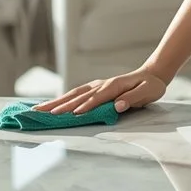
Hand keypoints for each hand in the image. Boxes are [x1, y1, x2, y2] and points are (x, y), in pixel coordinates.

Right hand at [32, 67, 168, 115]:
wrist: (152, 74)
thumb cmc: (151, 86)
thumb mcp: (148, 91)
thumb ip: (133, 98)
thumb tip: (117, 105)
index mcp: (114, 86)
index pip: (97, 98)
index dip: (85, 106)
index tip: (73, 115)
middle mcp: (102, 84)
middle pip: (78, 95)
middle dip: (60, 105)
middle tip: (42, 113)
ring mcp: (97, 85)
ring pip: (73, 94)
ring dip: (56, 102)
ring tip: (38, 109)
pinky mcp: (95, 88)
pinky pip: (76, 94)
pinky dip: (63, 99)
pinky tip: (52, 105)